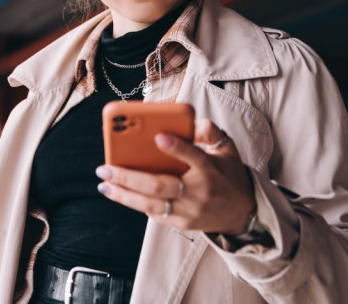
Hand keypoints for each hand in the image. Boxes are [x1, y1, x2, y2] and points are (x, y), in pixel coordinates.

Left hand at [96, 119, 254, 233]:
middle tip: (105, 168)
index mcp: (210, 169)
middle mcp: (199, 192)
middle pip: (160, 185)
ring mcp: (189, 211)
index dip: (176, 147)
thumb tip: (194, 123)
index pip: (194, 156)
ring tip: (104, 184)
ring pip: (151, 204)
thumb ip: (211, 133)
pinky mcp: (182, 224)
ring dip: (124, 195)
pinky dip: (135, 203)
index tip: (157, 136)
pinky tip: (118, 193)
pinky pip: (154, 214)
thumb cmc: (228, 175)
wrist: (243, 213)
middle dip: (129, 177)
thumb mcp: (227, 149)